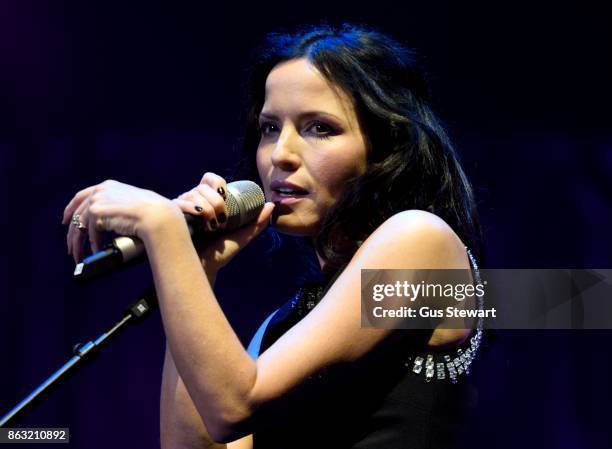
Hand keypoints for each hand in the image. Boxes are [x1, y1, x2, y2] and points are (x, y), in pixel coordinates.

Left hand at [62, 179, 180, 261]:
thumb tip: (111, 221)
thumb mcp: (132, 204)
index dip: (71, 209)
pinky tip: (96, 252)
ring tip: (79, 256)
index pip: (82, 196)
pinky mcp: (96, 212)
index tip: (66, 220)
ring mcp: (97, 199)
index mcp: (109, 186)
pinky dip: (92, 244)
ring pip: (80, 225)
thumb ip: (118, 207)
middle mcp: (100, 190)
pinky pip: (90, 233)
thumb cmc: (154, 213)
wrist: (157, 215)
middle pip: (77, 213)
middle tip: (71, 247)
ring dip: (78, 243)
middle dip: (73, 233)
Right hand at [173, 172, 274, 273]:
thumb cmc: (220, 253)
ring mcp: (181, 208)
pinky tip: (199, 220)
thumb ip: (256, 223)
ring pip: (192, 193)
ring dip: (206, 208)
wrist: (203, 268)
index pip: (210, 179)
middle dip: (216, 200)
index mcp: (209, 201)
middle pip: (203, 185)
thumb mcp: (241, 236)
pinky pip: (179, 202)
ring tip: (211, 226)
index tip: (225, 195)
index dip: (217, 182)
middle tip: (222, 218)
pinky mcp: (170, 216)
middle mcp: (194, 201)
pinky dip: (192, 208)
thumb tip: (271, 205)